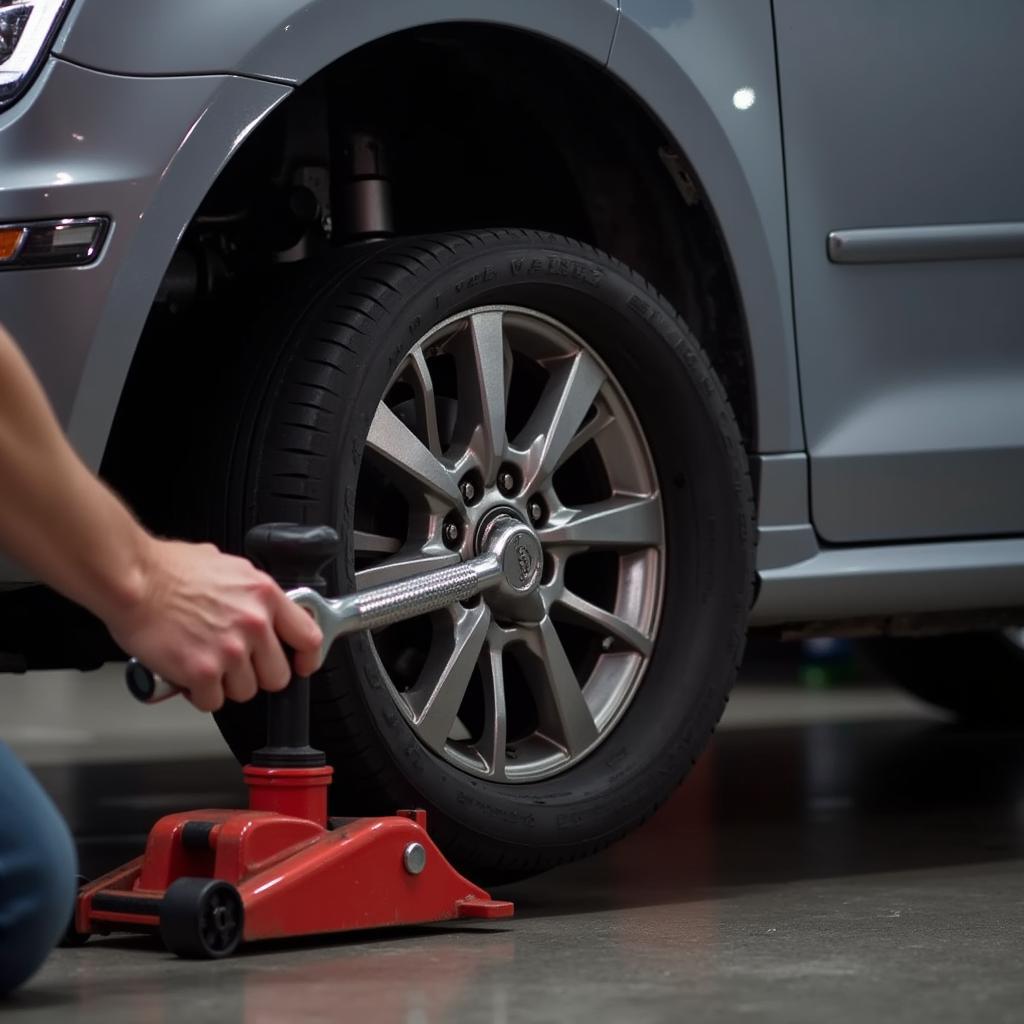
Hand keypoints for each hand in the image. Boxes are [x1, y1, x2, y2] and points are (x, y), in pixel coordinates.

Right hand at [105, 538, 323, 711]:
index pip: (308, 637)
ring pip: (245, 692)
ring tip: (206, 665)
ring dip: (226, 686)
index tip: (300, 665)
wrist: (132, 580)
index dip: (306, 658)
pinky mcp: (203, 671)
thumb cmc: (168, 569)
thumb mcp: (226, 566)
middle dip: (257, 675)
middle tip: (236, 666)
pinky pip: (212, 702)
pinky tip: (188, 677)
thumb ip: (249, 590)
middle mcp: (254, 623)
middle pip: (277, 675)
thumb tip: (256, 601)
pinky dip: (199, 695)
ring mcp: (230, 649)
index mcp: (264, 595)